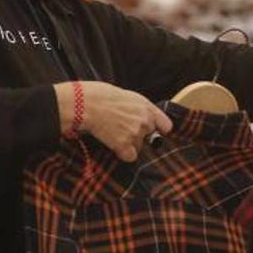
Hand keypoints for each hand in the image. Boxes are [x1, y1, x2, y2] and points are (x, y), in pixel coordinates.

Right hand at [55, 81, 172, 161]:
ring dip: (129, 145)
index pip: (166, 126)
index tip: (153, 132)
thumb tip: (140, 116)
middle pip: (150, 137)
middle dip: (139, 136)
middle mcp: (145, 120)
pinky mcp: (124, 144)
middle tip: (122, 130)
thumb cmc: (100, 96)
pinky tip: (112, 144)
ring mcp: (136, 133)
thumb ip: (138, 108)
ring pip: (139, 147)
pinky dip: (122, 154)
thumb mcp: (126, 95)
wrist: (85, 103)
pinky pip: (129, 157)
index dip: (159, 130)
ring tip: (113, 134)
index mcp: (146, 106)